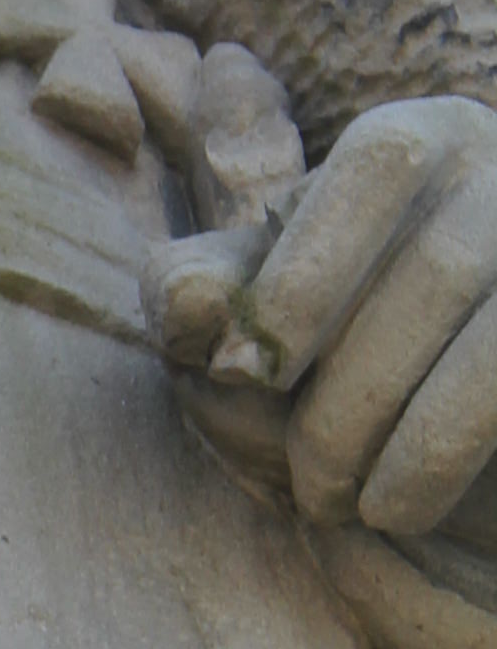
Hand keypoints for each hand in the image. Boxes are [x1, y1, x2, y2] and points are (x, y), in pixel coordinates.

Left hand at [200, 97, 496, 539]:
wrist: (472, 389)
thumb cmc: (364, 329)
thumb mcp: (290, 293)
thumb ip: (228, 285)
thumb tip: (182, 300)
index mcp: (427, 139)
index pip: (377, 166)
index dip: (308, 270)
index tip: (248, 373)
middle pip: (439, 272)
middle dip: (352, 394)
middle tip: (305, 485)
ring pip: (496, 342)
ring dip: (414, 440)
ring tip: (359, 509)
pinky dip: (456, 448)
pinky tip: (409, 505)